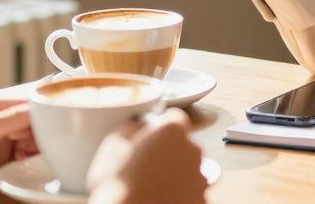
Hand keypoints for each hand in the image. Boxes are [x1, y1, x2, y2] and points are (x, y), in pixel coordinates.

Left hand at [0, 99, 36, 180]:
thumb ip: (13, 117)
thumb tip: (41, 107)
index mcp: (0, 109)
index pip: (30, 106)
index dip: (40, 116)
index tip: (43, 126)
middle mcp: (5, 125)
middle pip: (34, 127)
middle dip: (36, 136)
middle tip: (28, 144)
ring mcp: (5, 145)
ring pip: (32, 145)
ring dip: (33, 150)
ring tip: (22, 155)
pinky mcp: (4, 163)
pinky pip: (24, 162)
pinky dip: (28, 163)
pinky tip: (20, 165)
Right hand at [87, 109, 206, 203]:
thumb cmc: (117, 186)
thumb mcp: (113, 145)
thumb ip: (132, 127)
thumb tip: (138, 125)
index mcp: (172, 130)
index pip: (174, 118)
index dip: (161, 128)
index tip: (150, 139)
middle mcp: (193, 150)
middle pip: (183, 145)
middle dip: (169, 153)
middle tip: (146, 167)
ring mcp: (200, 177)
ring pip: (188, 170)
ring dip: (175, 176)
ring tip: (151, 187)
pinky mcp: (201, 199)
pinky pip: (191, 192)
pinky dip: (180, 195)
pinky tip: (161, 199)